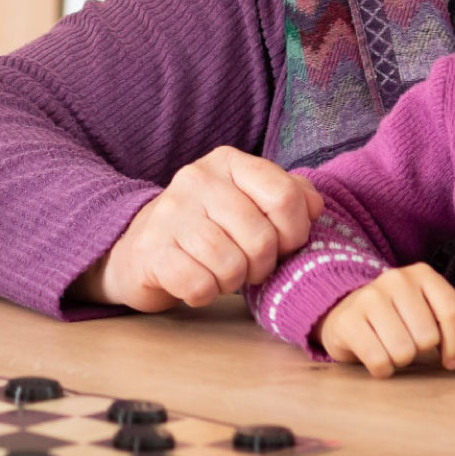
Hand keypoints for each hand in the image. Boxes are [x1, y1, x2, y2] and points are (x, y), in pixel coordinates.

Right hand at [77, 147, 323, 310]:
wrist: (139, 248)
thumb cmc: (208, 228)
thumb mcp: (248, 202)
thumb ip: (288, 196)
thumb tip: (315, 206)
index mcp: (227, 162)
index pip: (285, 196)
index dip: (295, 232)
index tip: (283, 245)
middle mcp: (196, 179)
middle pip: (261, 237)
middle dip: (262, 265)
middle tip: (247, 266)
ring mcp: (169, 213)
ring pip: (231, 264)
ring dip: (232, 281)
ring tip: (220, 274)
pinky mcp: (150, 250)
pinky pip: (199, 284)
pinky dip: (205, 293)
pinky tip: (197, 284)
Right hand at [314, 263, 454, 376]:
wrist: (346, 313)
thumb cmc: (400, 315)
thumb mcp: (432, 309)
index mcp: (422, 274)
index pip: (453, 312)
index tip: (451, 359)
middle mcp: (394, 279)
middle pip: (428, 336)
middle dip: (423, 351)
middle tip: (411, 345)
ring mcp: (367, 298)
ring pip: (403, 351)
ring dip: (401, 360)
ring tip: (393, 349)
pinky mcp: (347, 321)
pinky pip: (378, 360)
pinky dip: (382, 369)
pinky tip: (377, 357)